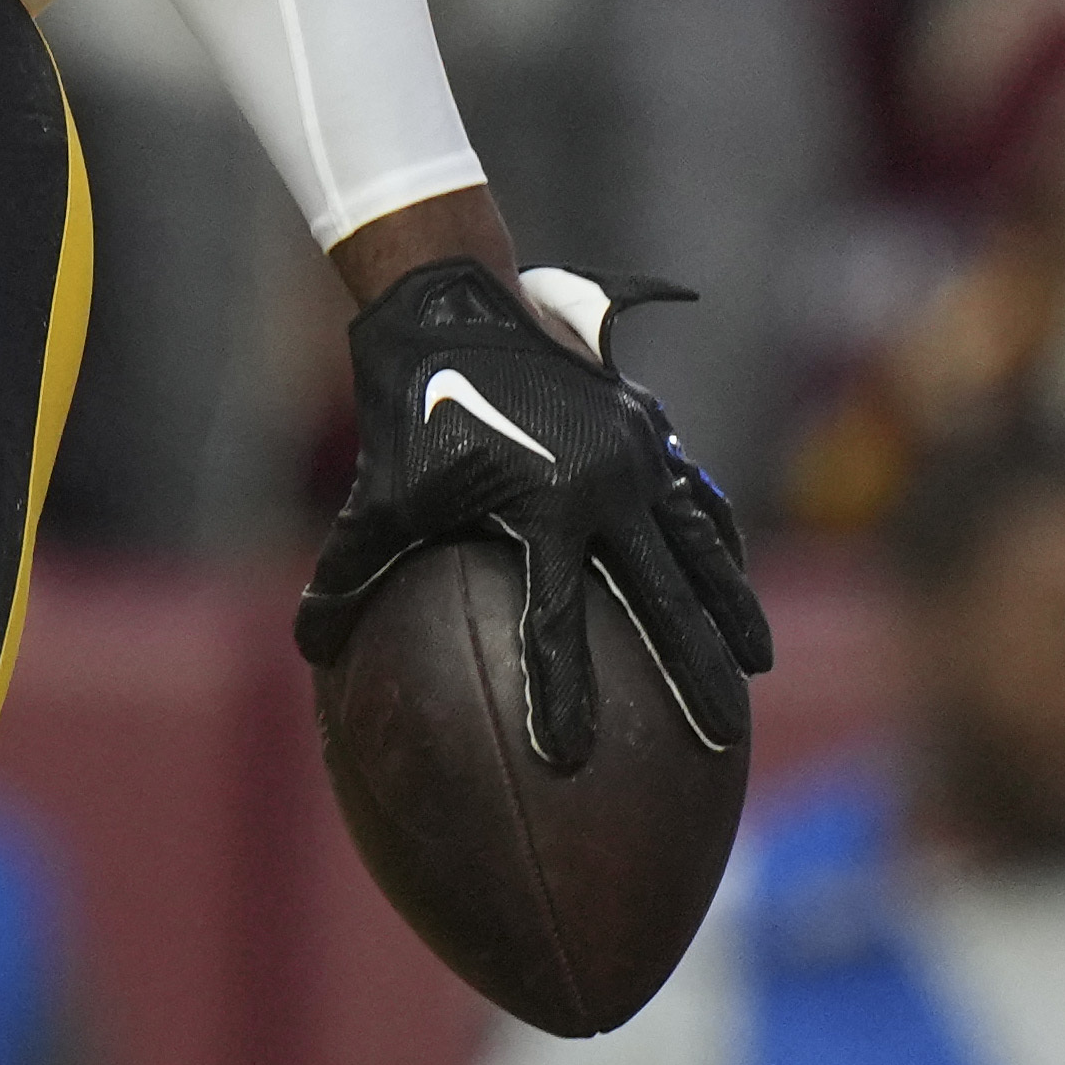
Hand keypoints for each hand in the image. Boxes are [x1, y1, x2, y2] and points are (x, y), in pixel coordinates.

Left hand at [302, 258, 770, 762]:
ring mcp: (638, 453)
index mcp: (543, 505)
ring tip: (756, 666)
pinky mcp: (650, 430)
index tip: (573, 758)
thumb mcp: (376, 493)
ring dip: (731, 608)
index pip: (556, 621)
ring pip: (700, 547)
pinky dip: (718, 543)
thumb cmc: (409, 409)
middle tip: (721, 733)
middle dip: (695, 668)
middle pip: (662, 596)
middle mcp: (606, 483)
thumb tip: (309, 646)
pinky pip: (697, 498)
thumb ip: (348, 570)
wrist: (456, 306)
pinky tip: (732, 582)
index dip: (562, 693)